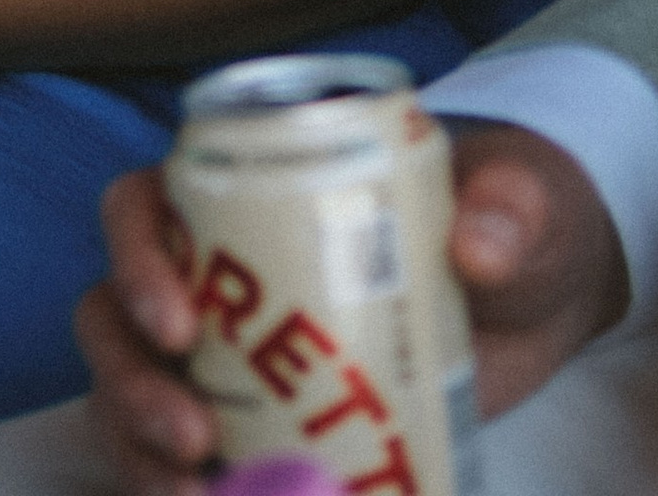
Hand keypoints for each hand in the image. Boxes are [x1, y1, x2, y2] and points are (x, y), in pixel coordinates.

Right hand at [77, 132, 629, 488]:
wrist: (540, 295)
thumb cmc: (510, 214)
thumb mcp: (520, 200)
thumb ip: (508, 208)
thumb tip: (477, 248)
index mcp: (245, 192)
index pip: (142, 206)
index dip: (135, 258)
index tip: (179, 325)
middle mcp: (215, 272)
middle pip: (118, 315)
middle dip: (133, 381)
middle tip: (192, 439)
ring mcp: (231, 355)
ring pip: (132, 393)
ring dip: (140, 450)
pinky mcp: (265, 426)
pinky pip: (184, 462)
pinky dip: (178, 489)